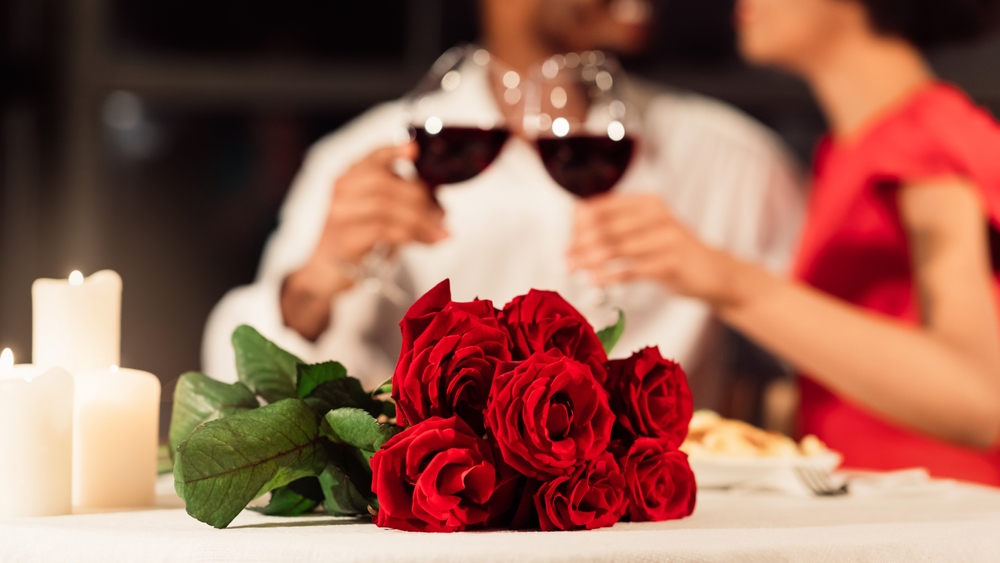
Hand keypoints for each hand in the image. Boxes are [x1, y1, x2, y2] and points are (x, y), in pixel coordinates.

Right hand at [316, 142, 446, 267]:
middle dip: (420, 198)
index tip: (413, 151)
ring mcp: (339, 214)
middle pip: (384, 182)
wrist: (325, 273)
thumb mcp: (381, 218)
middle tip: (442, 216)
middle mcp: (342, 191)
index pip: (371, 158)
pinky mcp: (343, 238)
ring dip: (420, 220)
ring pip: (385, 206)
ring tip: (439, 233)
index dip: (392, 151)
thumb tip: (441, 211)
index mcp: (350, 179)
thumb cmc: (357, 243)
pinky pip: (382, 229)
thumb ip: (404, 206)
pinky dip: (410, 234)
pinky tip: (426, 241)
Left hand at [567, 193, 742, 305]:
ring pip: (617, 247)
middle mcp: (657, 214)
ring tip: (574, 270)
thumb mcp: (648, 231)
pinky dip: (610, 275)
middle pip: (607, 227)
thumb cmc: (674, 253)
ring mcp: (667, 237)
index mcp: (647, 202)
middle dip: (581, 244)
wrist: (716, 273)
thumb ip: (618, 227)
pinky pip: (633, 268)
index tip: (568, 243)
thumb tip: (576, 229)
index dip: (580, 226)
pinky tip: (595, 281)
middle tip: (565, 259)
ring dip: (591, 260)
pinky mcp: (672, 262)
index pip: (603, 207)